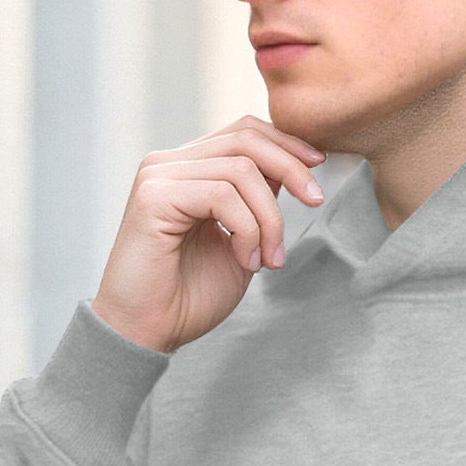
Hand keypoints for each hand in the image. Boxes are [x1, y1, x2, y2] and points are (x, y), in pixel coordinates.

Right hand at [90, 115, 328, 354]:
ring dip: (269, 218)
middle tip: (315, 201)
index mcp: (189, 170)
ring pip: (240, 170)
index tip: (318, 167)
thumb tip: (290, 172)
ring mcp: (158, 176)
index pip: (242, 133)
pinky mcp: (153, 196)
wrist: (147, 332)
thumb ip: (258, 207)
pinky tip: (246, 262)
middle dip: (291, 168)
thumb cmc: (189, 297)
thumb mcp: (241, 244)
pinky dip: (247, 231)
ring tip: (268, 260)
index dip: (285, 144)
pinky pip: (221, 195)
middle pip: (245, 139)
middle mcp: (170, 164)